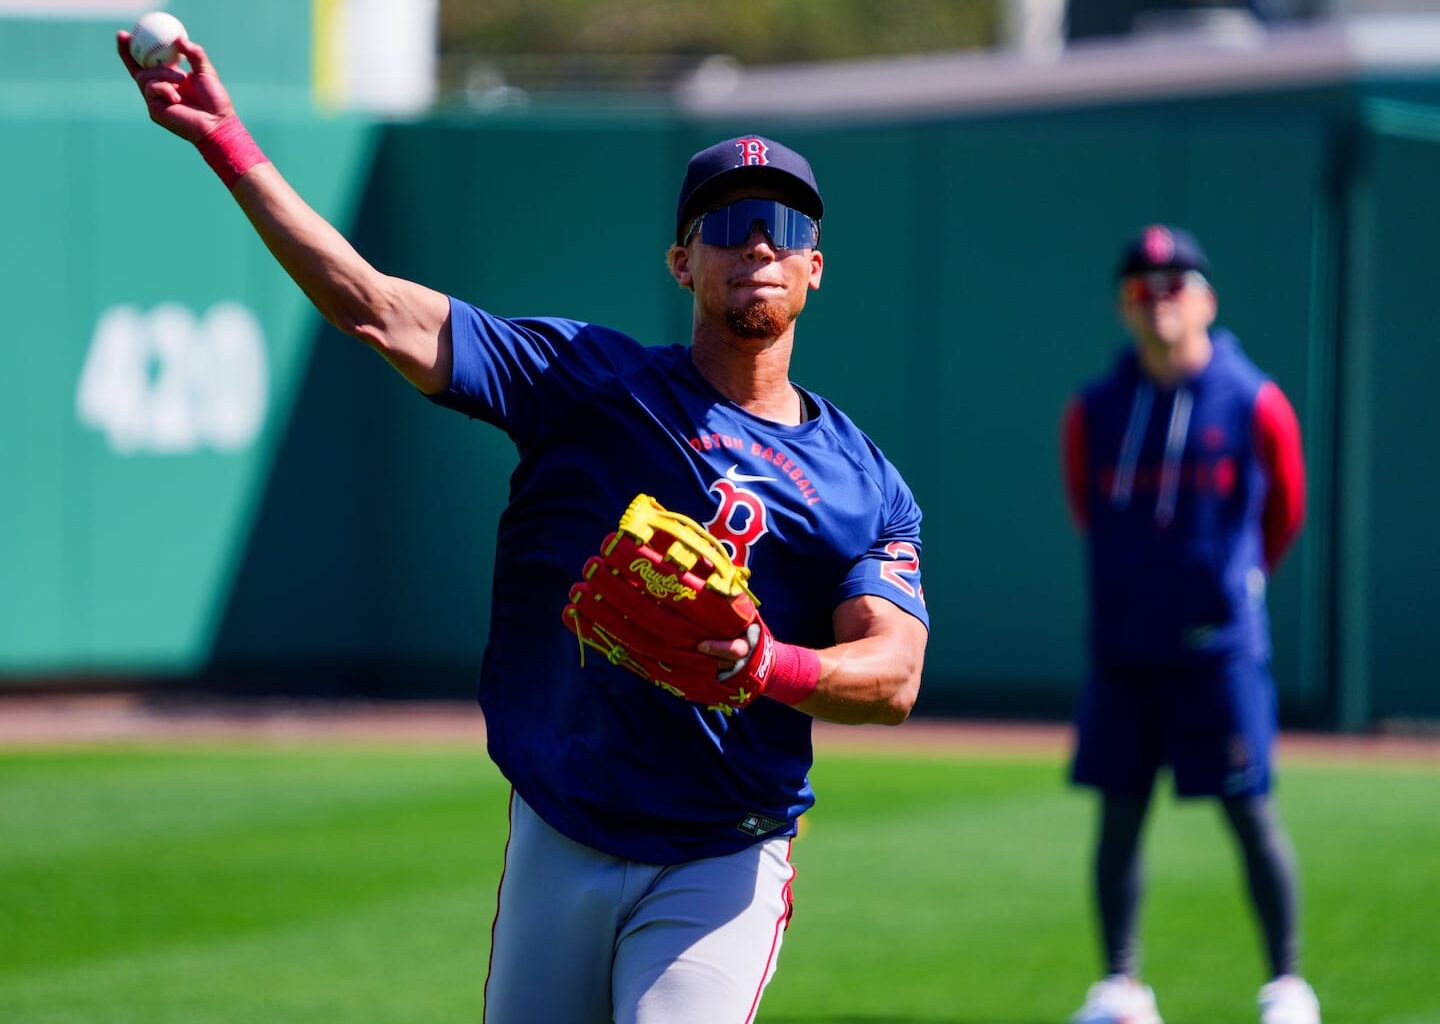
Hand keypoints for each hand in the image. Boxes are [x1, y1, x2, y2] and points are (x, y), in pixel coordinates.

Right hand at [116, 33, 233, 143]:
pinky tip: (177, 98)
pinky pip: (151, 89)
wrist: (217, 122)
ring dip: (163, 72)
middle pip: (137, 69)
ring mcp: (155, 101)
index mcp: (170, 80)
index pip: (149, 63)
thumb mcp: (205, 71)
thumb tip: (179, 38)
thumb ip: (194, 54)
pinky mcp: (154, 110)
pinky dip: (164, 88)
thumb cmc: (214, 100)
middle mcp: (160, 90)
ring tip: (182, 79)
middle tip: (123, 35)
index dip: (136, 49)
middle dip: (126, 52)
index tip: (127, 34)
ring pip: (145, 76)